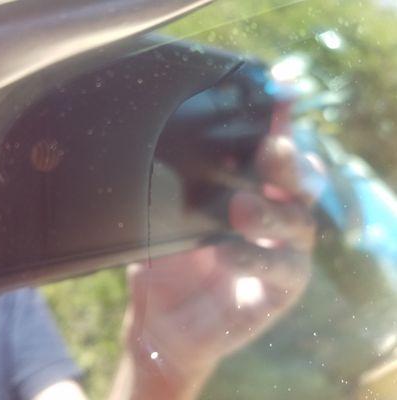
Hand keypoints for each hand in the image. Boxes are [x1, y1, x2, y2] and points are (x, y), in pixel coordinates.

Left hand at [113, 134, 324, 399]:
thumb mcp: (161, 220)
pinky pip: (283, 271)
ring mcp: (282, 252)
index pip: (268, 147)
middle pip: (298, 179)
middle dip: (289, 161)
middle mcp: (273, 215)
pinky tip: (228, 253)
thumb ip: (165, 189)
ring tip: (241, 209)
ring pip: (299, 224)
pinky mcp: (281, 291)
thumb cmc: (164, 262)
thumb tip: (147, 148)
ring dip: (272, 212)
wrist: (160, 321)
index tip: (279, 91)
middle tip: (272, 148)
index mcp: (248, 189)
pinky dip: (256, 258)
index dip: (278, 119)